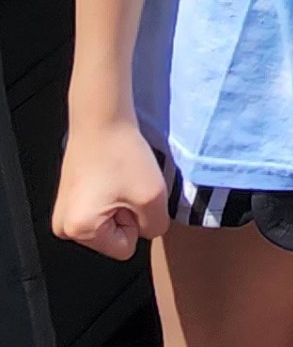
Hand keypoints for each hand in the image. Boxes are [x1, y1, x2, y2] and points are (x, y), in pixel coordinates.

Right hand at [52, 120, 169, 259]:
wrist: (102, 119)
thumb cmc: (124, 156)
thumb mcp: (153, 197)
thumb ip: (155, 226)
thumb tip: (148, 231)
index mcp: (78, 231)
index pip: (125, 248)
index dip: (137, 222)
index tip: (131, 195)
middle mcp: (63, 227)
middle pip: (114, 236)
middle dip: (128, 214)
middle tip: (126, 185)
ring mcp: (64, 211)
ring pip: (110, 221)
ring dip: (122, 202)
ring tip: (119, 178)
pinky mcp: (70, 196)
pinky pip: (101, 207)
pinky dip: (113, 193)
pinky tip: (112, 173)